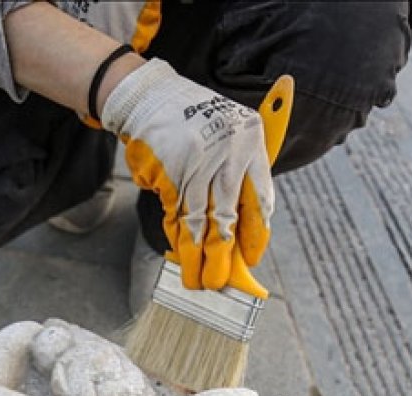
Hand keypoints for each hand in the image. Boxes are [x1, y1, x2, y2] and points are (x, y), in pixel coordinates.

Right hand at [101, 59, 273, 290]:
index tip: (250, 258)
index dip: (255, 234)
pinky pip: (174, 214)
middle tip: (220, 281)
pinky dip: (176, 236)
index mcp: (250, 143)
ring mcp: (195, 164)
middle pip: (227, 216)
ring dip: (196, 255)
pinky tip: (179, 252)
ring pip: (198, 221)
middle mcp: (226, 154)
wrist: (151, 98)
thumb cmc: (194, 121)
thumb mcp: (229, 136)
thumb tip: (235, 232)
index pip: (260, 199)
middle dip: (222, 255)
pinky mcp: (167, 173)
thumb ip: (237, 178)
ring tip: (196, 279)